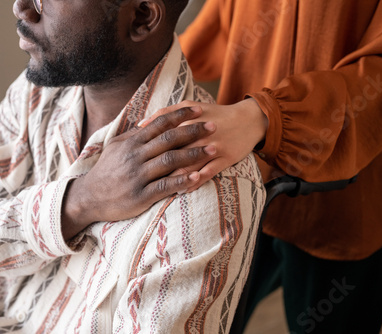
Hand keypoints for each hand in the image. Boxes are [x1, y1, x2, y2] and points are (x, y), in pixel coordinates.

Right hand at [61, 107, 216, 238]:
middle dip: (194, 131)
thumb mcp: (115, 148)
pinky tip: (197, 177)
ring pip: (170, 160)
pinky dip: (182, 181)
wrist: (89, 197)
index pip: (160, 123)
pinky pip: (165, 186)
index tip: (199, 110)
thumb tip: (150, 122)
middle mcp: (136, 156)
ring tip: (213, 149)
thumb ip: (134, 135)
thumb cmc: (106, 171)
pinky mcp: (140, 195)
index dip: (181, 115)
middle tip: (214, 126)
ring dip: (194, 154)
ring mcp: (138, 176)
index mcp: (132, 143)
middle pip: (169, 139)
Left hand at [140, 99, 267, 191]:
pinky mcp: (225, 158)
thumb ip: (165, 114)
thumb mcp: (190, 107)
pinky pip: (208, 173)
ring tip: (158, 187)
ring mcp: (214, 147)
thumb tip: (140, 125)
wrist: (249, 120)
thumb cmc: (214, 114)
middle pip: (174, 151)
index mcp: (188, 120)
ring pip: (190, 164)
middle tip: (140, 178)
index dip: (146, 147)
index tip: (132, 159)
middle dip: (157, 165)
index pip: (162, 134)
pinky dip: (195, 182)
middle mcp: (200, 133)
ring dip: (174, 177)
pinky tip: (183, 190)